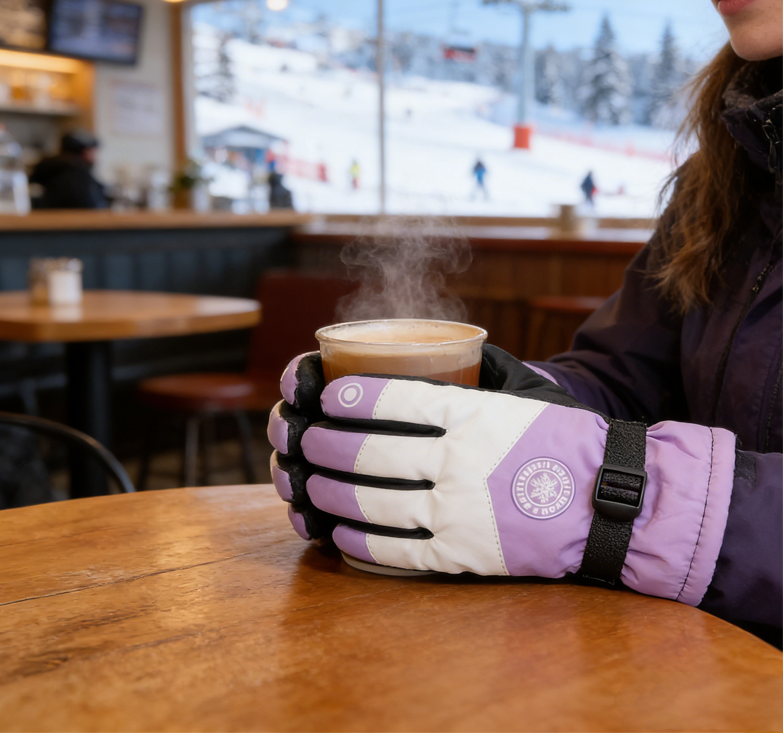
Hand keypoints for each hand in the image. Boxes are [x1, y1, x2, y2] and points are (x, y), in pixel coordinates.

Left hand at [269, 347, 733, 605]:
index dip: (350, 396)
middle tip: (304, 437)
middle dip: (324, 443)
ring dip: (328, 491)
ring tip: (307, 481)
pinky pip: (394, 551)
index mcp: (473, 417)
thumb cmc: (566, 442)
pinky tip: (334, 529)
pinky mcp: (462, 556)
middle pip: (371, 451)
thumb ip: (475, 378)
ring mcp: (459, 514)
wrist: (612, 503)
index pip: (394, 399)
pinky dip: (354, 540)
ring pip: (371, 502)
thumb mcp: (525, 395)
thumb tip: (434, 360)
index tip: (324, 393)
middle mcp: (460, 463)